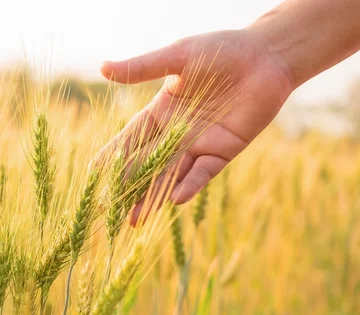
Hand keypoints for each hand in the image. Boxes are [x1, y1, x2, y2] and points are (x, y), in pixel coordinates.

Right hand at [100, 29, 293, 224]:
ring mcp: (198, 145)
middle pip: (147, 164)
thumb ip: (142, 68)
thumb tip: (102, 67)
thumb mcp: (177, 56)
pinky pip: (204, 172)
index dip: (112, 154)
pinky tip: (176, 198)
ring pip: (171, 175)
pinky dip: (191, 184)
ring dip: (154, 196)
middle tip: (110, 208)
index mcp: (160, 113)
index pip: (130, 138)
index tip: (93, 173)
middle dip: (129, 186)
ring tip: (135, 218)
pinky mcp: (222, 152)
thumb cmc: (221, 50)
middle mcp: (176, 134)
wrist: (266, 56)